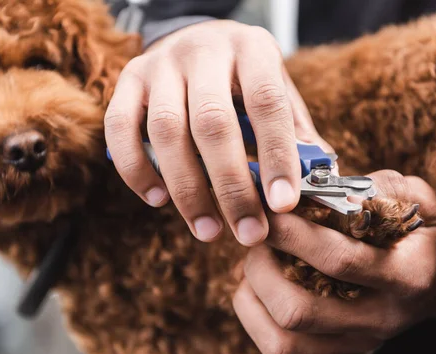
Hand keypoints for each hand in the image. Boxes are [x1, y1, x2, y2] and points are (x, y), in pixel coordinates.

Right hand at [105, 20, 331, 245]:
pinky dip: (136, 169)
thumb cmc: (242, 76)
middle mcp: (202, 51)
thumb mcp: (276, 88)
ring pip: (166, 130)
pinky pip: (119, 128)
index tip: (283, 205)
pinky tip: (158, 199)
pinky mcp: (128, 81)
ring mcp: (160, 64)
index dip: (276, 155)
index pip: (266, 102)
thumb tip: (316, 183)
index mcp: (250, 48)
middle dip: (231, 186)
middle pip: (212, 123)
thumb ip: (293, 130)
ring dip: (187, 189)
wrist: (195, 38)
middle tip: (248, 233)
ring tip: (207, 230)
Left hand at [233, 170, 435, 353]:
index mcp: (408, 276)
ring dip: (254, 295)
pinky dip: (253, 315)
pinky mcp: (336, 351)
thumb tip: (316, 188)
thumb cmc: (418, 227)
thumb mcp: (413, 195)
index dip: (293, 234)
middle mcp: (381, 318)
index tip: (268, 210)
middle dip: (263, 267)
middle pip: (299, 311)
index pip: (338, 261)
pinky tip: (256, 284)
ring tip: (255, 259)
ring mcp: (357, 341)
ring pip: (283, 338)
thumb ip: (371, 188)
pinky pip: (279, 348)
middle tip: (258, 235)